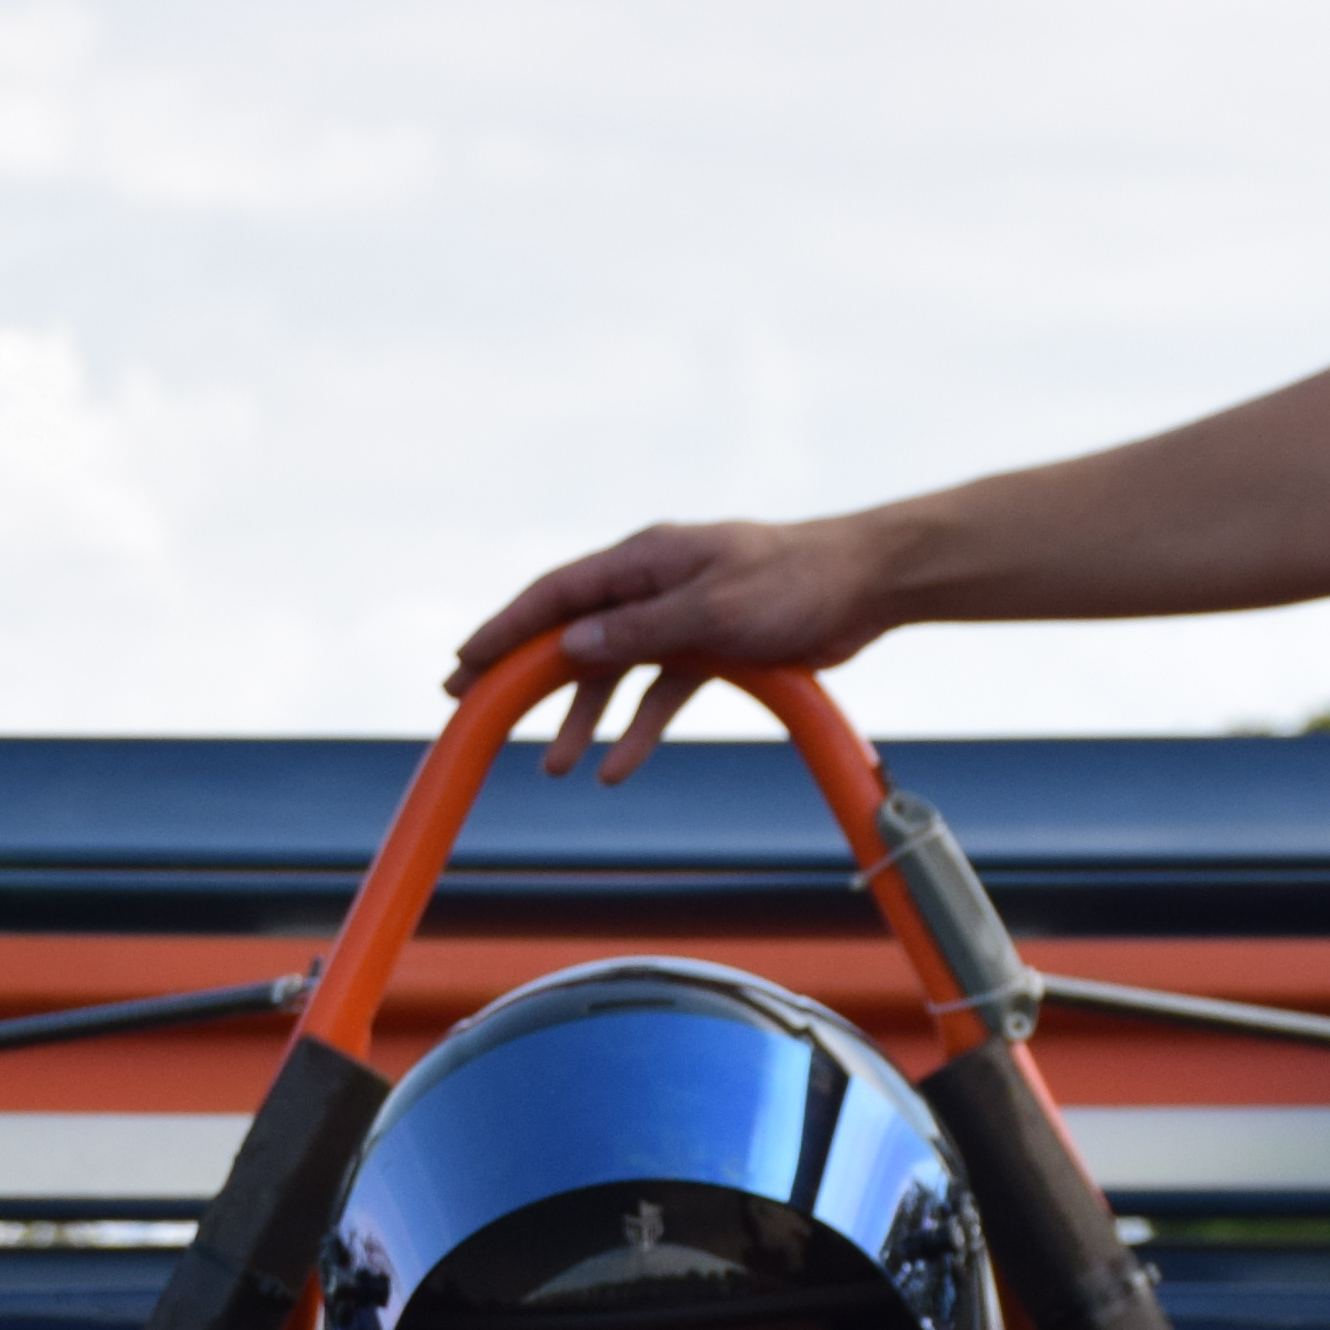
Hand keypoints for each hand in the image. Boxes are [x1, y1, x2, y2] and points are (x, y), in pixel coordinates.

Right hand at [450, 516, 897, 779]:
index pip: (555, 596)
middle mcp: (652, 585)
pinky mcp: (709, 649)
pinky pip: (660, 694)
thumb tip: (571, 649)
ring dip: (585, 718)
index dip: (505, 630)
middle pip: (572, 634)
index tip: (465, 663)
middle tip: (475, 709)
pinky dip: (639, 729)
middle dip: (524, 675)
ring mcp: (678, 617)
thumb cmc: (793, 581)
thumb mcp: (710, 609)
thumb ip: (639, 631)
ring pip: (614, 673)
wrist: (865, 586)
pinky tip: (617, 769)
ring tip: (554, 766)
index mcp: (643, 560)